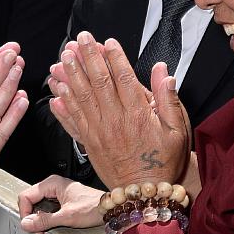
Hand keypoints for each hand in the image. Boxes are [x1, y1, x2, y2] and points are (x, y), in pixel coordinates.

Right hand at [18, 175, 104, 233]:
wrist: (109, 208)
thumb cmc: (93, 207)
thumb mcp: (66, 217)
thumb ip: (44, 220)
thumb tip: (26, 223)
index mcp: (51, 183)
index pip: (26, 196)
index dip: (24, 212)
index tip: (29, 225)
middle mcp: (52, 185)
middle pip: (30, 201)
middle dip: (32, 218)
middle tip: (37, 232)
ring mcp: (56, 192)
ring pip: (37, 206)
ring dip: (38, 220)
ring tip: (44, 231)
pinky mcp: (60, 200)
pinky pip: (46, 208)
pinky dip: (45, 218)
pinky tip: (50, 226)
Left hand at [47, 32, 190, 189]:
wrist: (144, 193)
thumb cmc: (163, 161)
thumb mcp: (178, 129)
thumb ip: (169, 98)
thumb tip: (164, 71)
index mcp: (138, 114)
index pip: (123, 77)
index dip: (114, 57)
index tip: (106, 42)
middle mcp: (115, 120)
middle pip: (98, 82)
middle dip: (88, 57)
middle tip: (79, 40)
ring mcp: (99, 132)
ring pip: (81, 98)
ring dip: (70, 75)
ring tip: (63, 58)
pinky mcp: (88, 143)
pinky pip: (72, 120)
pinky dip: (63, 105)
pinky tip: (56, 91)